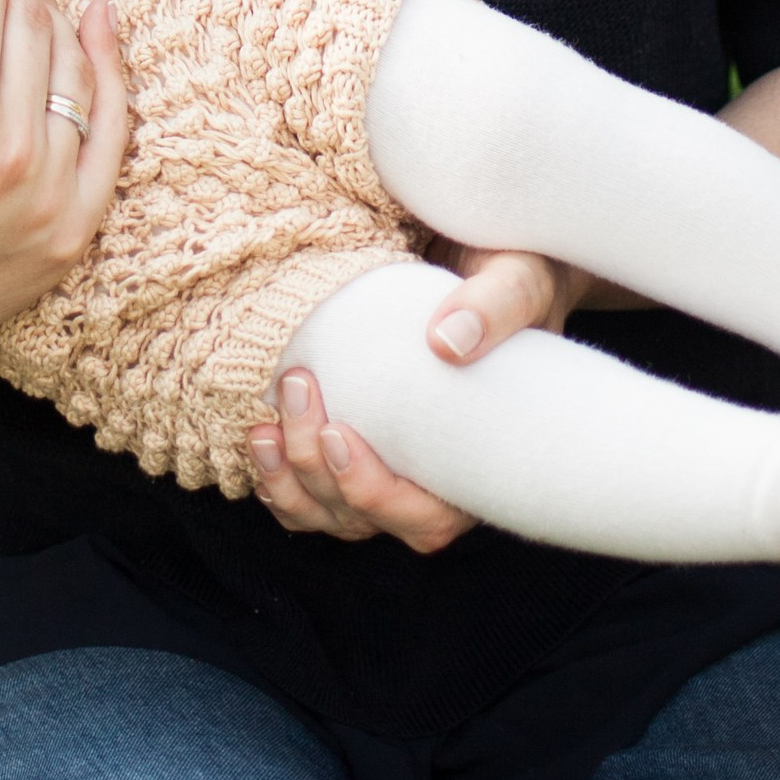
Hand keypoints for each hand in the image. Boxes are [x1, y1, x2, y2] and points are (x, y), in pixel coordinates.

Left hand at [247, 247, 594, 550]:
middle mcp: (433, 478)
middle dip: (318, 471)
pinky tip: (259, 436)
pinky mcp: (357, 440)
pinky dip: (278, 478)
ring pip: (329, 513)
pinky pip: (311, 490)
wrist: (490, 259)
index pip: (427, 520)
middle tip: (299, 388)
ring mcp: (390, 464)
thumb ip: (495, 306)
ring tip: (264, 427)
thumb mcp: (519, 279)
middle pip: (364, 517)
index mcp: (480, 463)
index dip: (374, 494)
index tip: (338, 434)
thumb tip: (447, 342)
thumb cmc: (517, 275)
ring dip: (288, 482)